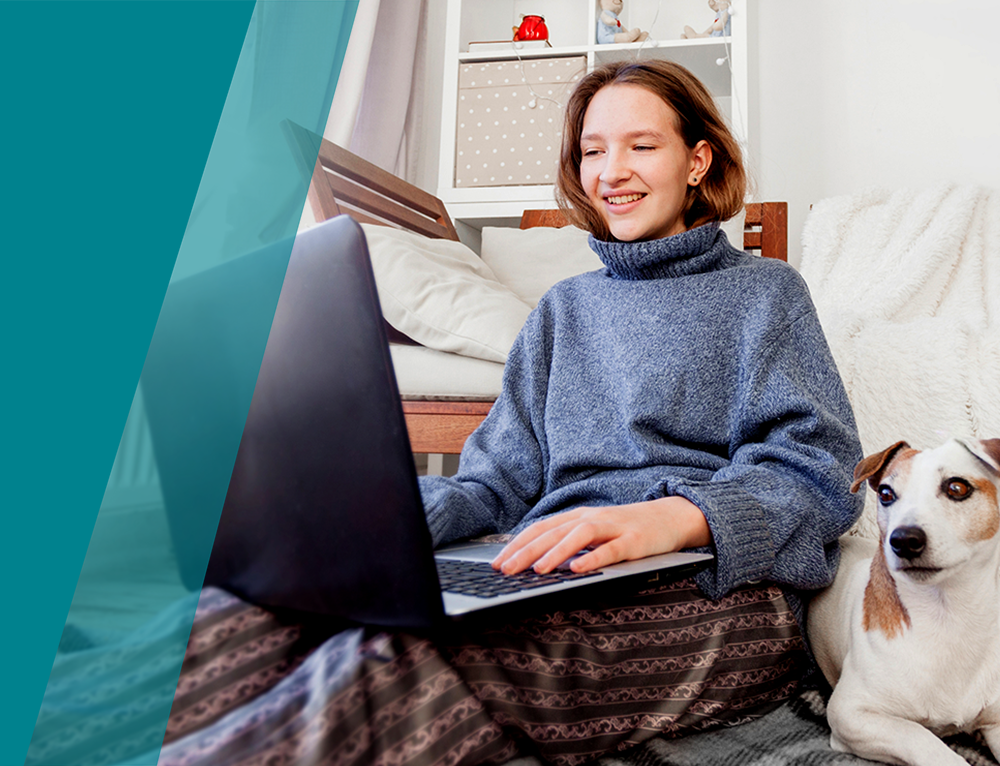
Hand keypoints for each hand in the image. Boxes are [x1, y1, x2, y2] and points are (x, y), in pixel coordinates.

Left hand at [491, 496, 710, 574]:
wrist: (670, 517)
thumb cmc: (625, 529)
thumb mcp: (592, 532)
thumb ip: (567, 541)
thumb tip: (533, 559)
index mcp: (577, 517)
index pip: (540, 528)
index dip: (517, 544)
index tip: (497, 563)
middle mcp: (591, 518)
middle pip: (553, 532)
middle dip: (526, 551)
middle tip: (505, 570)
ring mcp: (613, 527)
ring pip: (579, 536)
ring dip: (556, 552)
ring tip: (537, 570)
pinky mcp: (634, 541)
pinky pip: (611, 550)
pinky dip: (593, 558)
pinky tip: (578, 569)